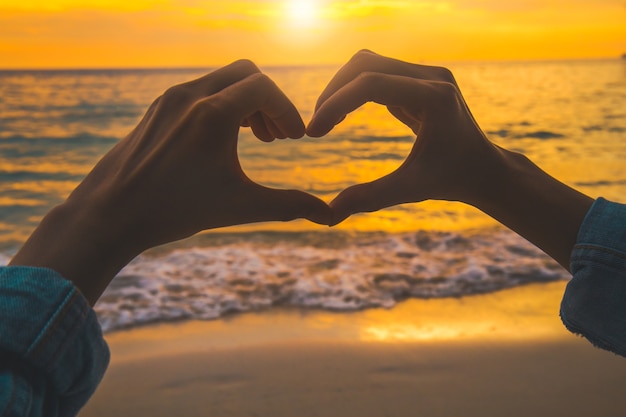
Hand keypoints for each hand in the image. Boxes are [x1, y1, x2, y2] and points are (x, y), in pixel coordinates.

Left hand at [10, 60, 330, 303]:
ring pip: (221, 80)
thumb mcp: (239, 206)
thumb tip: (330, 216)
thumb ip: (288, 206)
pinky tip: (221, 140)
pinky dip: (221, 105)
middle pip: (246, 73)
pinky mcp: (157, 109)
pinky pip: (199, 91)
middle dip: (269, 100)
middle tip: (278, 136)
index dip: (288, 111)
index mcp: (213, 113)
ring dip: (245, 102)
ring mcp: (170, 100)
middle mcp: (191, 96)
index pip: (265, 88)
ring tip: (256, 137)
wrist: (110, 214)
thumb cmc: (174, 210)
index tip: (296, 138)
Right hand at [308, 50, 591, 269]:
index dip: (336, 104)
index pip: (372, 84)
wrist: (484, 169)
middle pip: (365, 63)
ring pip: (369, 63)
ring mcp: (426, 75)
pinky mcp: (419, 80)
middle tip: (316, 126)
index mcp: (434, 98)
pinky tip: (343, 115)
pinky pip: (379, 73)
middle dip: (334, 91)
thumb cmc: (453, 180)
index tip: (315, 132)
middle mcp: (431, 77)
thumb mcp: (411, 189)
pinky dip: (355, 90)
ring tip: (326, 120)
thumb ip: (371, 197)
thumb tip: (329, 215)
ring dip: (342, 88)